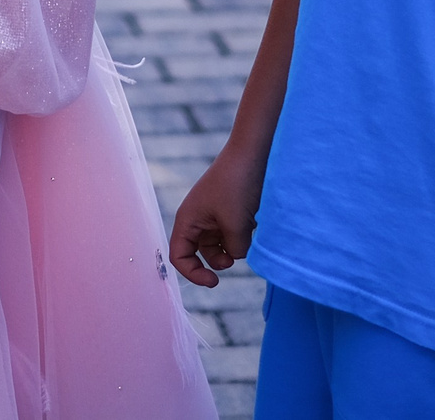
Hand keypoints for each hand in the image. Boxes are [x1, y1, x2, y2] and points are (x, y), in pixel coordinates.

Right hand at [168, 146, 261, 287]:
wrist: (255, 153)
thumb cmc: (237, 185)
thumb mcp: (235, 224)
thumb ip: (234, 249)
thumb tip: (238, 255)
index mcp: (188, 219)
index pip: (179, 256)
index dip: (193, 274)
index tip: (215, 282)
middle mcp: (199, 218)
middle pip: (200, 253)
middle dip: (217, 261)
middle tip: (234, 259)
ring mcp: (216, 214)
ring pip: (221, 245)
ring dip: (233, 248)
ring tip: (247, 234)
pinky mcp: (233, 210)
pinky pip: (234, 234)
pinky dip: (244, 237)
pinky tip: (254, 224)